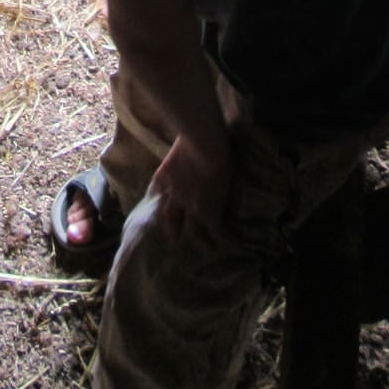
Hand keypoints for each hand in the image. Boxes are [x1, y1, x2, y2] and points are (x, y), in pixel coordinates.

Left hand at [148, 131, 232, 251]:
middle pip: (169, 219)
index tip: (160, 206)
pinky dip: (222, 240)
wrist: (204, 143)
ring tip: (207, 251)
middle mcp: (174, 197)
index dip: (158, 201)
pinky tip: (232, 246)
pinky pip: (216, 231)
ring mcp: (190, 207)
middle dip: (172, 231)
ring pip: (192, 232)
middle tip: (175, 242)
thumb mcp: (177, 144)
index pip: (157, 192)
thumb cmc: (192, 136)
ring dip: (200, 243)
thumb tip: (179, 150)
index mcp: (164, 177)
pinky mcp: (208, 212)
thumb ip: (175, 153)